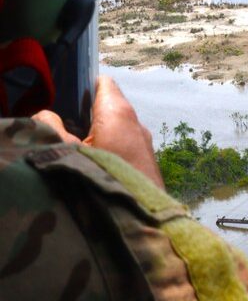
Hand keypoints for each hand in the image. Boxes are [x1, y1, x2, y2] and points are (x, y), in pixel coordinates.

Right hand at [32, 76, 163, 188]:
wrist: (140, 216)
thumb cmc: (103, 179)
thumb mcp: (64, 150)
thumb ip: (49, 126)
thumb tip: (47, 116)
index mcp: (118, 112)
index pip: (103, 83)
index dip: (83, 86)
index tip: (66, 99)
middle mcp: (137, 124)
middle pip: (109, 108)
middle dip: (87, 115)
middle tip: (66, 129)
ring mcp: (146, 145)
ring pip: (118, 130)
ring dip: (99, 137)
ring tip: (80, 151)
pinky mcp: (148, 164)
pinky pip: (126, 148)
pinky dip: (112, 152)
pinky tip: (98, 168)